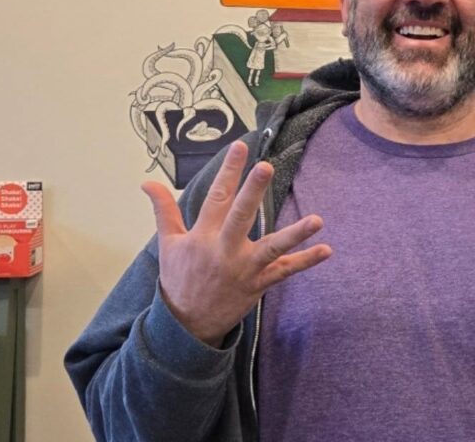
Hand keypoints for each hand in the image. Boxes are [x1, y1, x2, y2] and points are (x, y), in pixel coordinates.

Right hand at [142, 140, 330, 345]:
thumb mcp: (168, 244)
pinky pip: (285, 272)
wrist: (185, 328)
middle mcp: (224, 250)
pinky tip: (327, 249)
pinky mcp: (258, 285)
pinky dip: (306, 261)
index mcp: (202, 236)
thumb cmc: (179, 279)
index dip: (228, 171)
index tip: (239, 146)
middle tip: (266, 167)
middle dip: (253, 192)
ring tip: (317, 219)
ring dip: (295, 234)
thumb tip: (147, 182)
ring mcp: (244, 268)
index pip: (216, 196)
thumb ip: (164, 210)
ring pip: (272, 248)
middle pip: (240, 216)